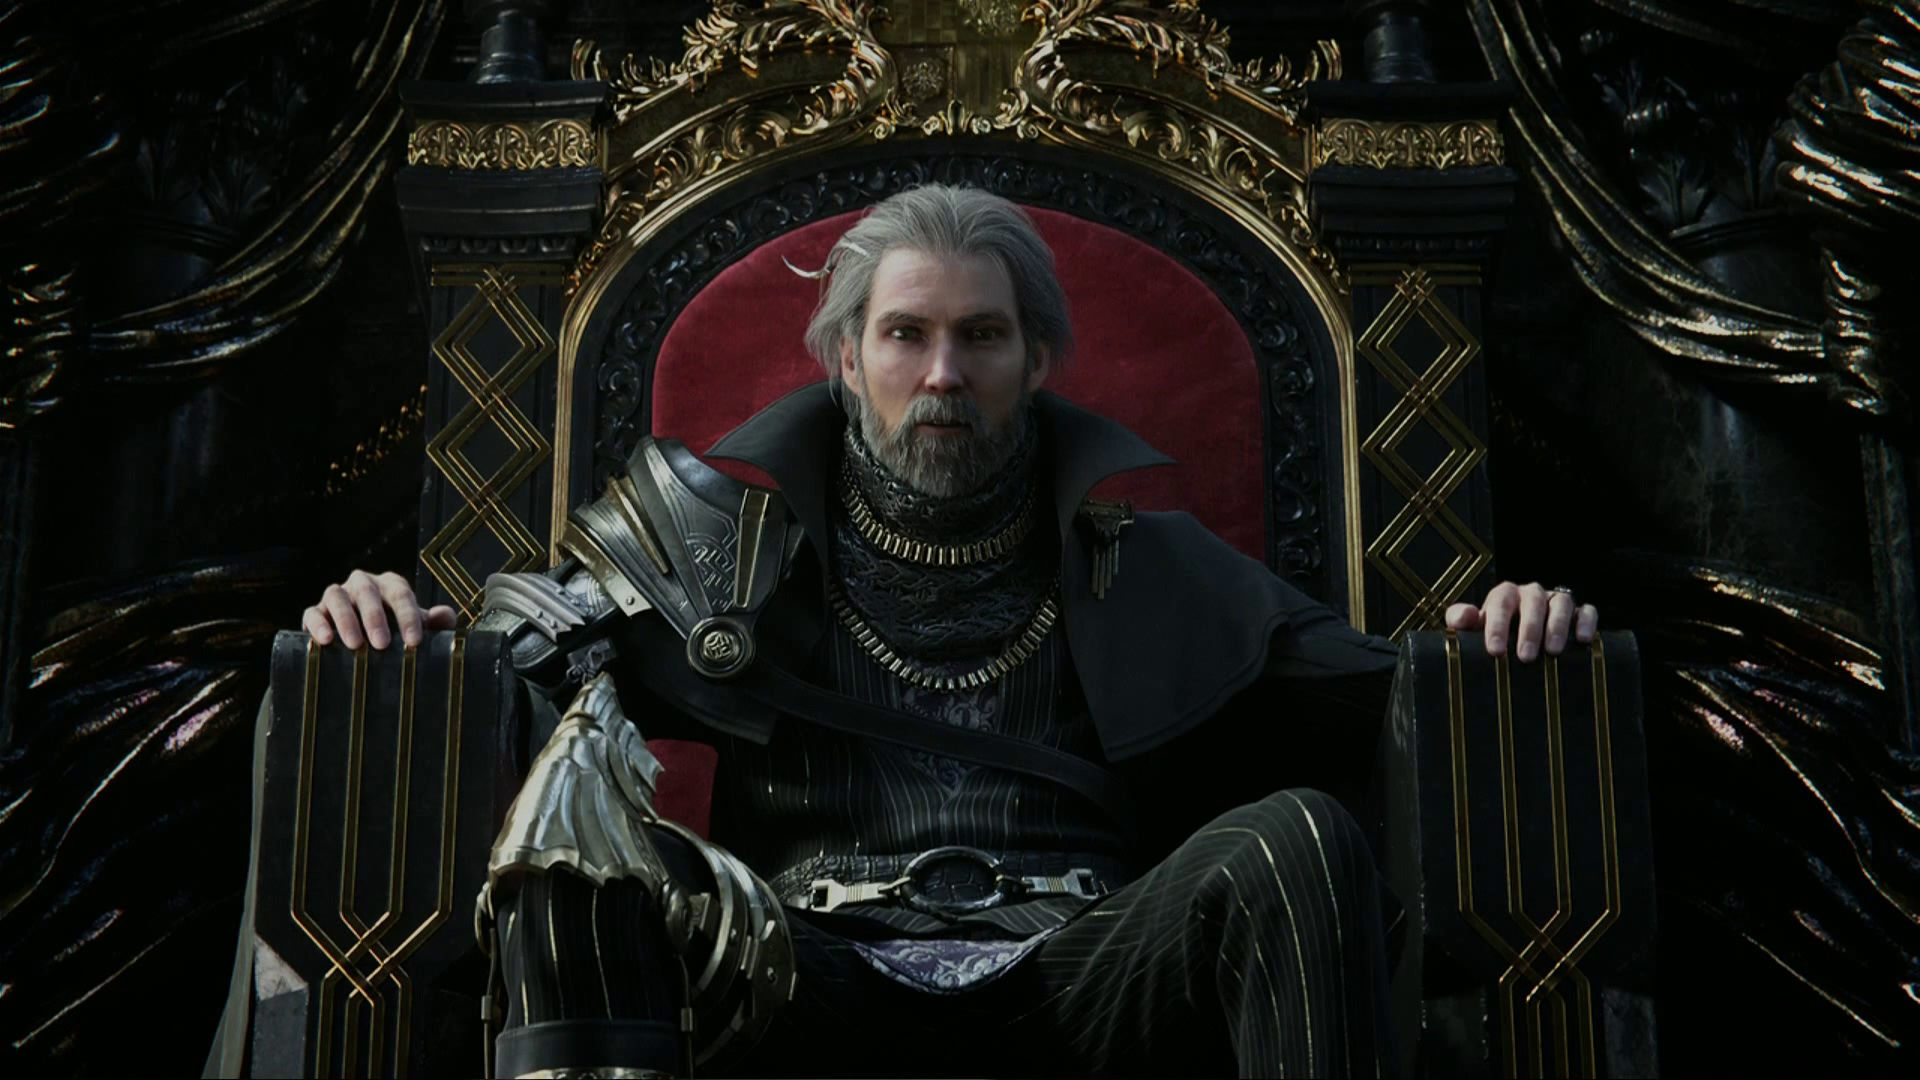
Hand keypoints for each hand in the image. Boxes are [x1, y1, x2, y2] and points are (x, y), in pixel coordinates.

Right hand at [302, 569, 456, 649]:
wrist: (366, 642)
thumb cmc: (398, 632)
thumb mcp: (418, 628)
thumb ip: (436, 622)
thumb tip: (445, 615)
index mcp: (391, 585)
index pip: (401, 594)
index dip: (408, 617)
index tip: (414, 642)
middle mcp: (363, 584)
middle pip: (368, 593)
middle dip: (375, 618)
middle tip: (382, 644)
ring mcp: (338, 595)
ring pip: (337, 597)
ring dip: (346, 620)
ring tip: (355, 645)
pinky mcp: (316, 611)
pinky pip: (313, 612)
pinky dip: (317, 623)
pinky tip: (324, 640)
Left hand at [1445, 581, 1598, 662]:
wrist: (1517, 640)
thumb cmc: (1494, 634)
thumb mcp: (1472, 628)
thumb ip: (1460, 620)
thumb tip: (1464, 617)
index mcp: (1505, 595)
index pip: (1500, 602)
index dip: (1497, 625)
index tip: (1495, 651)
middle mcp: (1531, 594)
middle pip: (1533, 602)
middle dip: (1529, 629)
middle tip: (1526, 657)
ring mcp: (1556, 601)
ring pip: (1561, 603)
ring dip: (1558, 626)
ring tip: (1553, 651)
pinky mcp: (1578, 613)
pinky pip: (1587, 610)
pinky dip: (1586, 622)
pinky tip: (1584, 640)